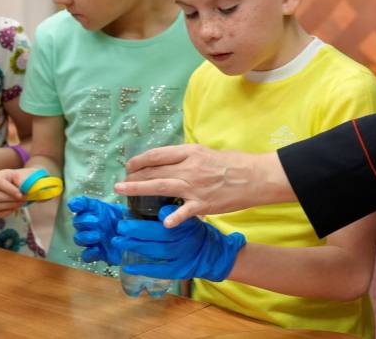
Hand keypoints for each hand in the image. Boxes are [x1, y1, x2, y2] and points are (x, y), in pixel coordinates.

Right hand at [0, 166, 35, 216]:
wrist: (30, 185)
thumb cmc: (28, 179)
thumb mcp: (29, 176)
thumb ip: (26, 181)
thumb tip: (24, 188)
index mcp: (2, 175)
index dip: (9, 189)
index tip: (21, 194)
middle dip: (11, 200)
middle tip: (24, 199)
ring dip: (10, 206)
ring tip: (21, 202)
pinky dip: (6, 212)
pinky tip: (15, 207)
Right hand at [68, 196, 126, 265]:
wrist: (136, 241)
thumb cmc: (128, 222)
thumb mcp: (127, 210)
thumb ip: (120, 205)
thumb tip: (122, 197)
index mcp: (96, 210)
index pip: (82, 205)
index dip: (77, 204)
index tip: (75, 205)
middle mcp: (90, 225)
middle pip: (78, 222)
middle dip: (84, 221)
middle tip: (96, 220)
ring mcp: (92, 240)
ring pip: (79, 238)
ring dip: (86, 236)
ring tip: (98, 235)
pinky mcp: (96, 254)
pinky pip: (86, 255)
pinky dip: (89, 253)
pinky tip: (97, 249)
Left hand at [111, 205, 245, 280]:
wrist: (214, 253)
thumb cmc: (195, 231)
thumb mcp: (189, 217)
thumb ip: (175, 212)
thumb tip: (160, 210)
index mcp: (185, 224)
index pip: (163, 218)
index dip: (146, 216)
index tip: (127, 215)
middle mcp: (183, 240)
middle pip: (157, 235)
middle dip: (136, 231)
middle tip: (120, 227)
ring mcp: (181, 257)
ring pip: (156, 251)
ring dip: (135, 246)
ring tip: (118, 241)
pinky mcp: (178, 271)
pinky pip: (159, 270)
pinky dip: (144, 269)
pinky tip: (128, 267)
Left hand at [115, 144, 292, 227]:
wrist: (256, 176)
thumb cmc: (235, 163)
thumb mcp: (209, 153)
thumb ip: (190, 158)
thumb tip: (173, 163)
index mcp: (191, 152)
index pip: (159, 154)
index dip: (141, 160)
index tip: (130, 165)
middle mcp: (190, 167)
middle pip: (155, 170)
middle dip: (134, 176)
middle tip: (119, 182)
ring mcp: (195, 186)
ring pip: (161, 186)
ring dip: (138, 189)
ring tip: (122, 191)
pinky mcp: (204, 204)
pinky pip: (184, 211)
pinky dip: (172, 217)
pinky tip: (162, 222)